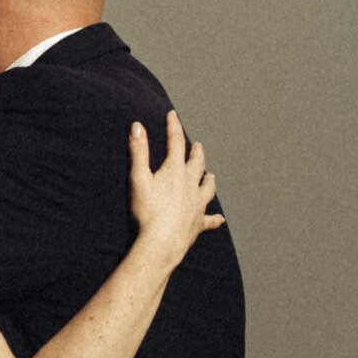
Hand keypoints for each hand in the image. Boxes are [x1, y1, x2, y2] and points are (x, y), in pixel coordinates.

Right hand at [129, 111, 223, 261]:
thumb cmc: (148, 211)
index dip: (173, 127)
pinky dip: (215, 218)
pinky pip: (210, 219)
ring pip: (208, 187)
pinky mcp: (199, 222)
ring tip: (211, 175)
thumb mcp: (138, 178)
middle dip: (197, 152)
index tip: (173, 115)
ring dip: (209, 179)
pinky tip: (220, 219)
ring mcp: (197, 204)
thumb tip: (137, 126)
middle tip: (198, 146)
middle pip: (198, 163)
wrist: (162, 242)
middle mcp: (191, 184)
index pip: (175, 142)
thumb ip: (138, 151)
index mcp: (175, 171)